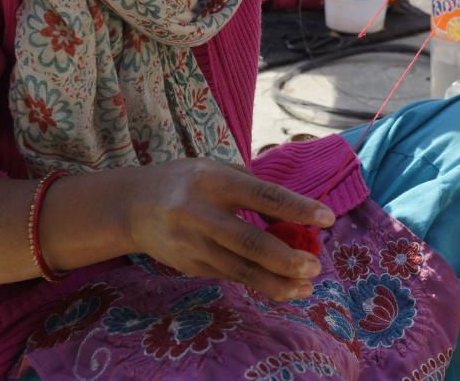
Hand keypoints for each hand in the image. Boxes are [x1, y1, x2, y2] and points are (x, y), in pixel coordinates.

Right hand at [126, 158, 334, 301]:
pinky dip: (258, 282)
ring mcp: (192, 244)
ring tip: (306, 287)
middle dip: (285, 258)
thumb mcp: (217, 171)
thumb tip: (296, 214)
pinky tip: (282, 286)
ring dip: (276, 282)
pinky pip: (230, 275)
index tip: (328, 219)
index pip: (263, 196)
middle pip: (249, 241)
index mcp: (214, 181)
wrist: (131, 206)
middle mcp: (201, 214)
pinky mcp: (190, 266)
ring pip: (239, 269)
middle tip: (314, 266)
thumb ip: (254, 189)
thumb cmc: (187, 182)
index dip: (297, 208)